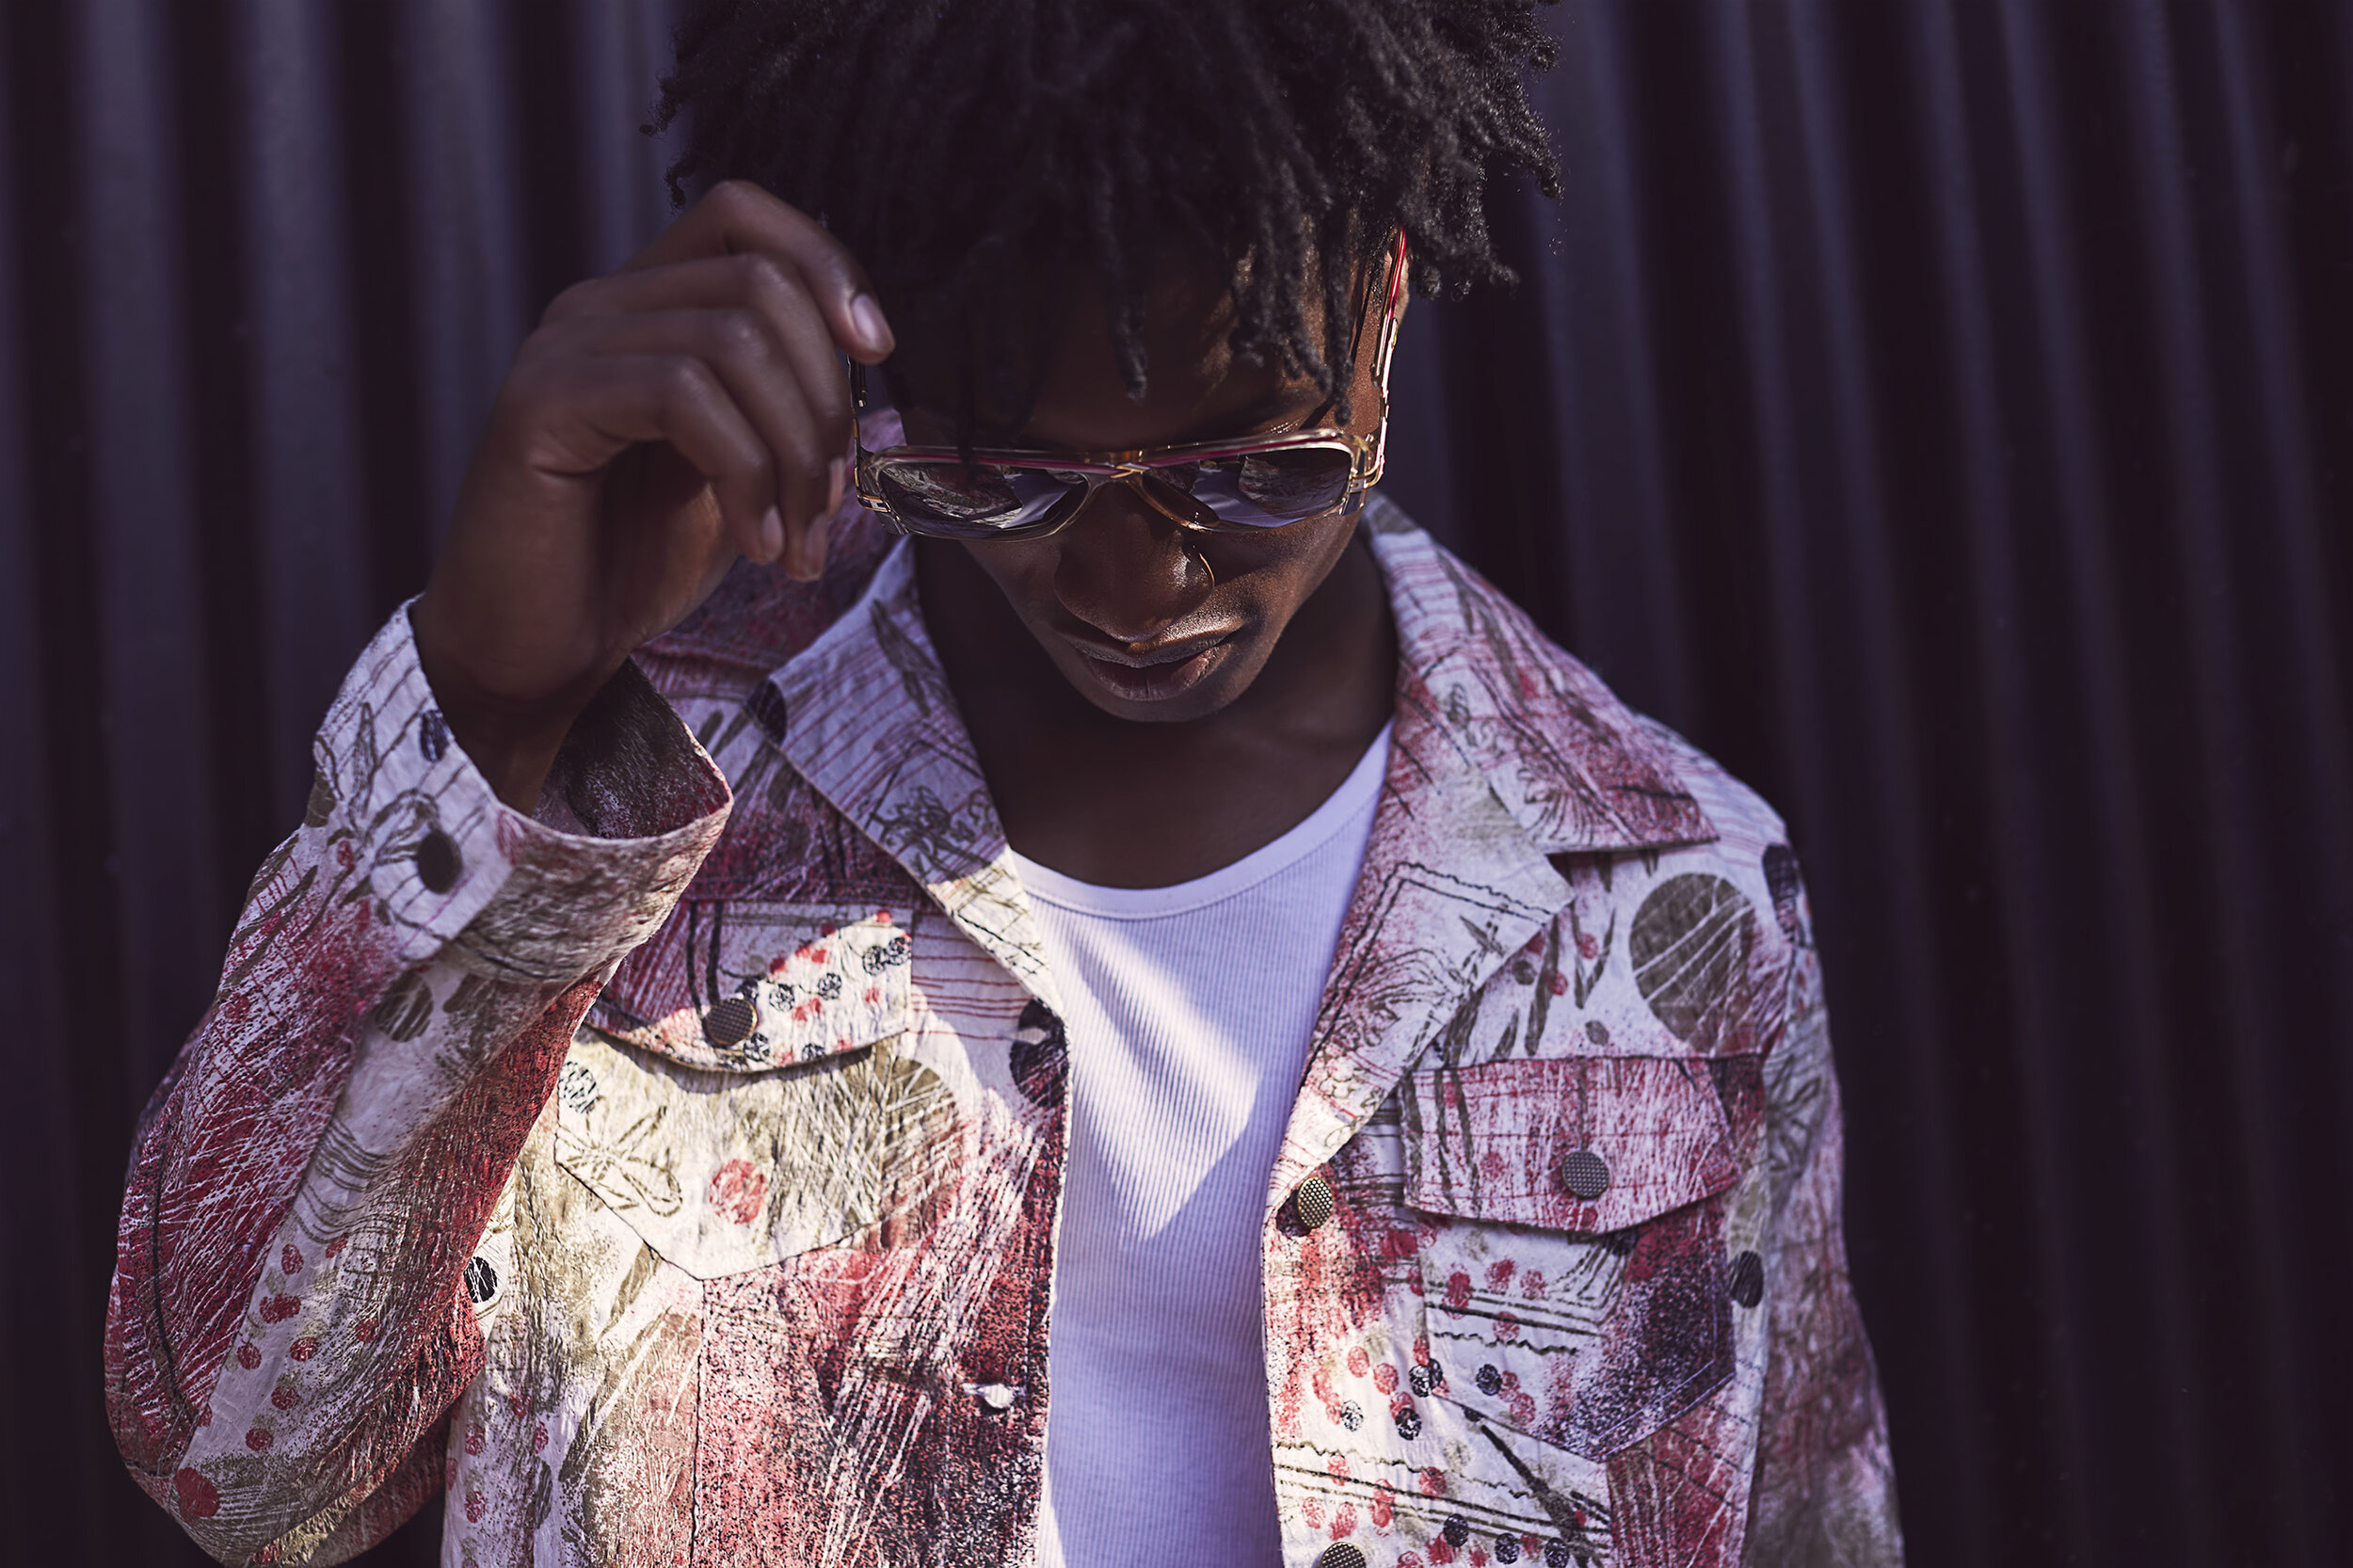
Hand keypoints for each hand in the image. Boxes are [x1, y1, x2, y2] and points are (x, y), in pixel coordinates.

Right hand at [410, 181, 891, 808]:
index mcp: (648, 308)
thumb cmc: (634, 564)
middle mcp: (600, 307)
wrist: (539, 653)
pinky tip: (755, 543)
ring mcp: (565, 348)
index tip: (877, 353)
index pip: (742, 214)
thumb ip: (784, 400)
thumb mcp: (740, 466)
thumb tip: (869, 354)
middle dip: (824, 399)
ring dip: (792, 453)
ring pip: (732, 340)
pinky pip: (680, 394)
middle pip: (759, 282)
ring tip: (795, 542)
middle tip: (830, 501)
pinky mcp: (542, 403)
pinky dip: (743, 474)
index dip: (826, 265)